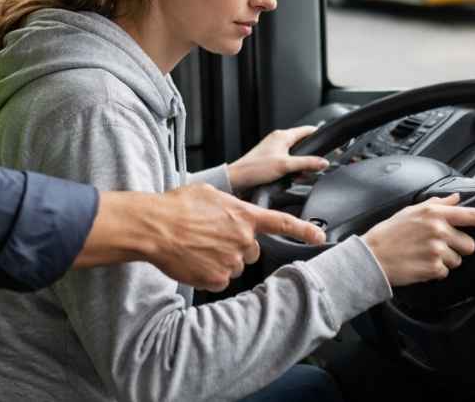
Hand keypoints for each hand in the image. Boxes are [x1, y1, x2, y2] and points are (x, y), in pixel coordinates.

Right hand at [151, 184, 326, 289]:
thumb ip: (230, 204)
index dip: (303, 230)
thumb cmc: (176, 207)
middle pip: (252, 250)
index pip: (282, 223)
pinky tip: (195, 261)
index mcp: (244, 217)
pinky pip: (219, 280)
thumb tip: (233, 212)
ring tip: (199, 247)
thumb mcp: (209, 193)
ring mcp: (230, 262)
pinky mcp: (216, 279)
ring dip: (221, 260)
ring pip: (234, 265)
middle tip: (213, 238)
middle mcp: (242, 240)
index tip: (319, 236)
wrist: (155, 227)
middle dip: (238, 246)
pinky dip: (209, 274)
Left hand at [227, 126, 329, 190]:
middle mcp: (278, 140)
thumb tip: (324, 162)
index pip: (308, 130)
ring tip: (298, 176)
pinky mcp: (271, 159)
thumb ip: (307, 163)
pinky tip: (290, 179)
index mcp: (283, 135)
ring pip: (296, 155)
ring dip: (300, 166)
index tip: (330, 144)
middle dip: (310, 157)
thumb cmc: (255, 169)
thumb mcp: (286, 166)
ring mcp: (274, 149)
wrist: (238, 179)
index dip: (320, 136)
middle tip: (315, 167)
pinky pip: (288, 162)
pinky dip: (292, 170)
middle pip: (303, 144)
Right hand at [361, 193, 474, 286]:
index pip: (472, 215)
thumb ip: (436, 204)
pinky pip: (445, 272)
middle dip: (457, 248)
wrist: (372, 256)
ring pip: (458, 260)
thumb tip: (455, 199)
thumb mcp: (411, 211)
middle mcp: (438, 230)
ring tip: (424, 255)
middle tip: (436, 246)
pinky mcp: (433, 268)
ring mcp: (437, 250)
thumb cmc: (388, 234)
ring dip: (445, 261)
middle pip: (468, 244)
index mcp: (434, 214)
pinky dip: (435, 271)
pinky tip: (420, 264)